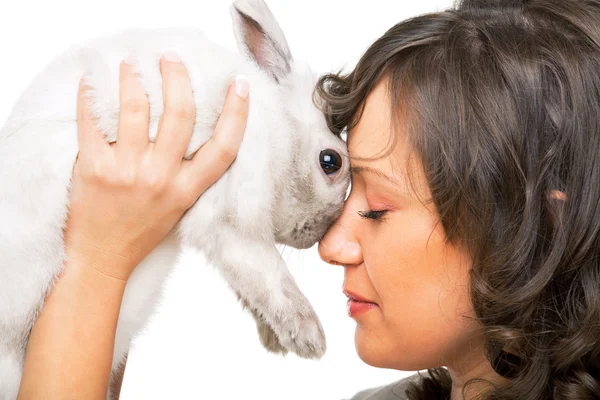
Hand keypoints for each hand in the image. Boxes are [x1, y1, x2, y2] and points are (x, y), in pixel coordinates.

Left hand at [64, 53, 249, 280]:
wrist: (102, 258)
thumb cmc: (141, 232)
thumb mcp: (178, 207)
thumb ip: (189, 174)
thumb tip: (192, 128)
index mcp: (186, 190)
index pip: (223, 148)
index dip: (236, 114)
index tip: (239, 86)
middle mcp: (161, 178)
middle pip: (180, 116)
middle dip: (177, 78)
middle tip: (171, 58)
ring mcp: (127, 172)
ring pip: (136, 109)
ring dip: (134, 78)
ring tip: (131, 62)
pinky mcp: (95, 168)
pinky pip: (92, 122)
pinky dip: (90, 97)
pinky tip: (91, 82)